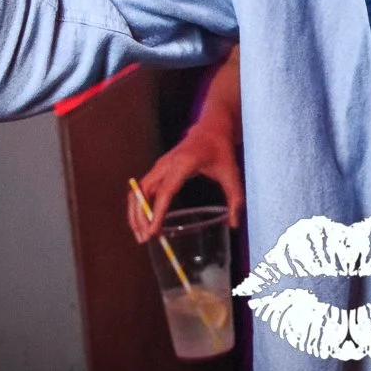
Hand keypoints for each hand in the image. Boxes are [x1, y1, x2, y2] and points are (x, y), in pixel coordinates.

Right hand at [128, 118, 244, 243]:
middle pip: (143, 192)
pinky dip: (138, 206)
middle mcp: (166, 164)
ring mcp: (159, 166)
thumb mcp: (232, 174)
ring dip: (135, 213)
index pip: (165, 192)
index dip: (156, 213)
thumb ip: (234, 199)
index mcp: (183, 164)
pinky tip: (144, 222)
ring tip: (141, 235)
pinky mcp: (157, 170)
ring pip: (137, 191)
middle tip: (144, 239)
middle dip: (140, 217)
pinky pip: (141, 189)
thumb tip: (234, 225)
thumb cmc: (221, 152)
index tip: (153, 232)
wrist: (211, 130)